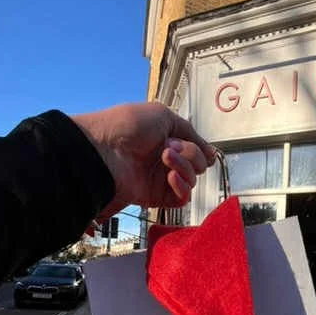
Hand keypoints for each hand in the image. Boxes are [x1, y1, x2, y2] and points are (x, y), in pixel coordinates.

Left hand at [71, 102, 214, 218]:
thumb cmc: (127, 126)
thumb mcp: (164, 115)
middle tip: (170, 147)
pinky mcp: (156, 197)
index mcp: (166, 139)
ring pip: (192, 181)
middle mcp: (165, 160)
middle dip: (190, 154)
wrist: (104, 149)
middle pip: (198, 165)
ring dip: (184, 167)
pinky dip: (181, 187)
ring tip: (165, 158)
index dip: (201, 149)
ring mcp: (160, 179)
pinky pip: (181, 198)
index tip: (200, 147)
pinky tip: (170, 177)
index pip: (197, 150)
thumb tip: (211, 152)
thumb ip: (190, 132)